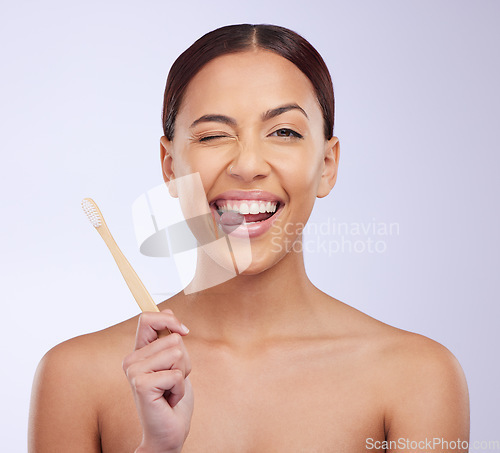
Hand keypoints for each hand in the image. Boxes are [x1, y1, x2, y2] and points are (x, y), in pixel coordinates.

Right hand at [122, 309, 192, 452]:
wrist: (169, 431)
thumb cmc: (173, 397)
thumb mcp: (176, 362)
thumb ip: (170, 340)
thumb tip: (170, 314)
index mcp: (139, 352)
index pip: (148, 318)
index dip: (168, 319)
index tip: (184, 331)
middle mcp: (131, 360)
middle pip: (173, 338)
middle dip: (184, 361)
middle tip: (173, 381)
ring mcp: (133, 372)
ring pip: (177, 354)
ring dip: (182, 375)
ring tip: (170, 390)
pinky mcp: (140, 384)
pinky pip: (176, 374)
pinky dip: (180, 389)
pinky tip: (169, 400)